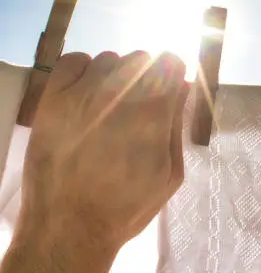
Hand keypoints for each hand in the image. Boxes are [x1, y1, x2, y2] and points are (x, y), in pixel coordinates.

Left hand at [13, 51, 187, 261]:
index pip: (171, 62)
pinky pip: (73, 61)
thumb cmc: (127, 206)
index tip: (170, 89)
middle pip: (142, 58)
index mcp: (152, 113)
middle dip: (148, 76)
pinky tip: (87, 93)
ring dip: (117, 75)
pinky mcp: (51, 100)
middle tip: (140, 105)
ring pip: (110, 59)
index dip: (174, 74)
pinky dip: (84, 70)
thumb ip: (177, 124)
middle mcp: (118, 94)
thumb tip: (183, 86)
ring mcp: (81, 94)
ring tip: (111, 104)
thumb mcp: (170, 173)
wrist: (69, 227)